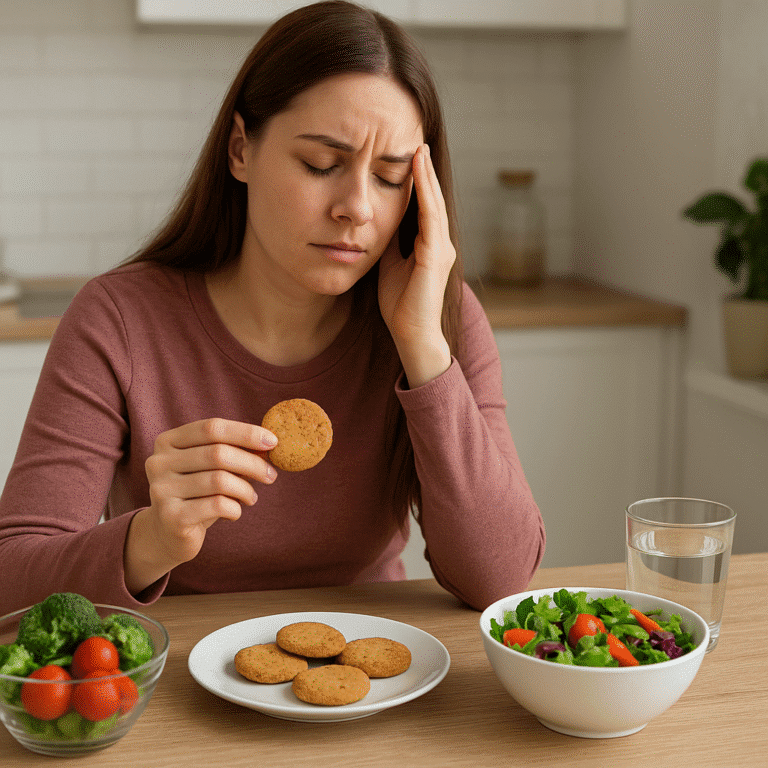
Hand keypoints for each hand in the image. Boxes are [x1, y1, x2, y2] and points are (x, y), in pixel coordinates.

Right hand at [124, 418, 276, 593]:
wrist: (168, 534)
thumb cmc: (197, 494)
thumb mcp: (213, 469)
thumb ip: (234, 453)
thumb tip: (268, 443)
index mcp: (168, 441)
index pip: (212, 428)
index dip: (245, 433)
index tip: (273, 442)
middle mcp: (158, 462)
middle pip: (218, 453)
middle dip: (252, 463)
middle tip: (271, 475)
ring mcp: (161, 489)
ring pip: (219, 480)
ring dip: (245, 489)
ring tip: (251, 497)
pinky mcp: (171, 517)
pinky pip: (216, 505)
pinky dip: (235, 508)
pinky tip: (234, 512)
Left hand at [378, 144, 454, 386]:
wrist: (410, 333)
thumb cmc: (401, 304)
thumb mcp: (390, 264)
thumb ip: (389, 242)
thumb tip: (377, 221)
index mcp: (429, 246)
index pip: (423, 207)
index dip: (417, 182)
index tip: (408, 157)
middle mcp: (440, 244)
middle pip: (432, 200)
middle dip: (424, 172)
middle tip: (418, 142)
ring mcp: (441, 249)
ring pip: (433, 204)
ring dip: (426, 176)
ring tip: (419, 150)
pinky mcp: (435, 256)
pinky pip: (430, 217)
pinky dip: (425, 194)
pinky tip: (418, 174)